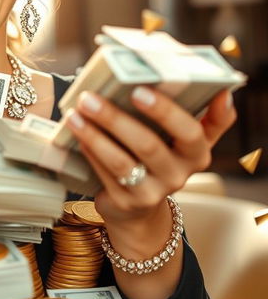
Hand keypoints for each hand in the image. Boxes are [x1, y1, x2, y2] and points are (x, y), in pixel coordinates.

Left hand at [64, 87, 235, 229]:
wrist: (140, 208)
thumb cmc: (162, 158)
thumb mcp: (187, 142)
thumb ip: (208, 118)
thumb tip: (223, 93)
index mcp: (197, 154)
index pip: (189, 131)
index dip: (165, 111)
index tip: (139, 90)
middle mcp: (178, 175)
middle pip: (148, 145)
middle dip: (115, 118)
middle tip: (90, 98)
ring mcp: (151, 192)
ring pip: (121, 162)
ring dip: (94, 135)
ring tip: (76, 113)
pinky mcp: (126, 203)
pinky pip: (104, 173)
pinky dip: (89, 150)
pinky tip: (76, 132)